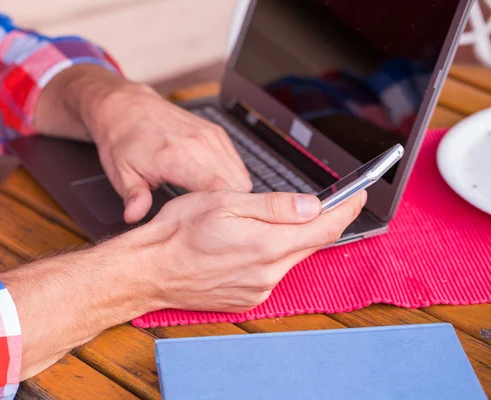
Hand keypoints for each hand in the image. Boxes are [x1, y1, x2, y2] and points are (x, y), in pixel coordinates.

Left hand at [35, 65, 251, 223]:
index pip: (217, 187)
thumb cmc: (123, 140)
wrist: (127, 107)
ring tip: (210, 203)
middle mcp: (198, 144)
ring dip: (231, 192)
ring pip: (241, 175)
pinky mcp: (216, 133)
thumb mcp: (121, 173)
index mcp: (175, 156)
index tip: (214, 225)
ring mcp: (211, 136)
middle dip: (229, 206)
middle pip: (237, 186)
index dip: (222, 211)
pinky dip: (230, 177)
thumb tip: (133, 215)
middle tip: (210, 218)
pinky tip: (211, 185)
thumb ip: (133, 197)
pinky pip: (237, 163)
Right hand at [136, 190, 366, 312]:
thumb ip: (274, 206)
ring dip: (294, 237)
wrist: (150, 270)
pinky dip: (274, 254)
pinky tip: (252, 243)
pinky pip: (274, 272)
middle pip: (313, 242)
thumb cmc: (178, 232)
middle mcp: (267, 273)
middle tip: (328, 200)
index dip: (348, 208)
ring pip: (292, 257)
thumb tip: (313, 205)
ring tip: (274, 219)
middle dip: (324, 220)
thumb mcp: (224, 202)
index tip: (359, 193)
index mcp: (265, 244)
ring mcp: (259, 289)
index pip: (326, 227)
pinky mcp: (248, 298)